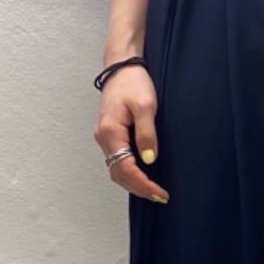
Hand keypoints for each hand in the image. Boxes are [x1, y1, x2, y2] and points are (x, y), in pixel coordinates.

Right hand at [94, 67, 169, 202]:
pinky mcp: (109, 135)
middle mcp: (103, 138)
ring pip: (115, 169)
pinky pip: (116, 160)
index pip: (125, 168)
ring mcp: (104, 137)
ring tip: (153, 191)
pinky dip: (128, 172)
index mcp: (111, 132)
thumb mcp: (145, 106)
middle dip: (138, 188)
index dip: (143, 184)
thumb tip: (149, 160)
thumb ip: (147, 133)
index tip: (159, 192)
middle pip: (118, 174)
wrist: (121, 67)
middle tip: (160, 196)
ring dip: (133, 183)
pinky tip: (142, 175)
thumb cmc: (133, 83)